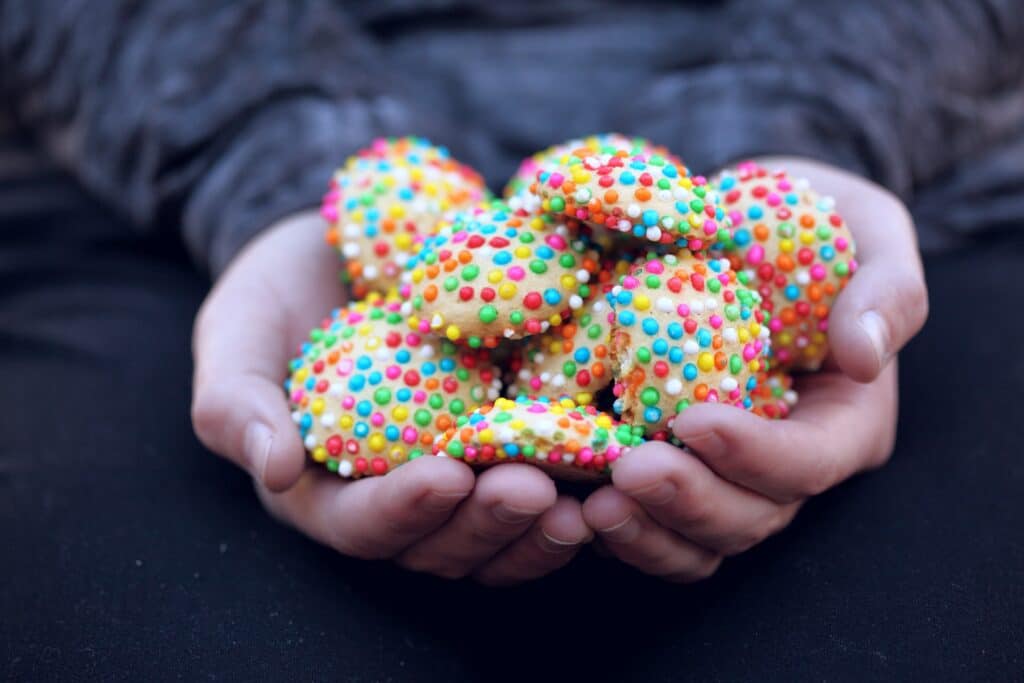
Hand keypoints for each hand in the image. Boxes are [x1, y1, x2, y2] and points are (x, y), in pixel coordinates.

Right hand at [191, 211, 589, 583]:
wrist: (345, 245)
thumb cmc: (274, 292)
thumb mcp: (235, 333)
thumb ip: (236, 402)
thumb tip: (274, 469)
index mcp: (326, 489)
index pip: (361, 525)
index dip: (403, 512)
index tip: (445, 476)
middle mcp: (397, 494)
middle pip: (443, 542)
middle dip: (488, 523)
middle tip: (534, 490)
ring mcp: (456, 469)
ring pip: (500, 527)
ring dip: (542, 524)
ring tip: (587, 499)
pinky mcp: (504, 436)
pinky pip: (544, 474)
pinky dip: (578, 480)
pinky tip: (614, 461)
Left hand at [582, 158, 928, 580]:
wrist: (741, 226)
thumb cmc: (817, 226)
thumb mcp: (872, 233)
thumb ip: (888, 290)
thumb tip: (865, 358)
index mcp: (844, 421)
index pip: (810, 462)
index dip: (756, 455)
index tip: (695, 421)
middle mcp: (785, 463)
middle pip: (748, 516)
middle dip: (689, 502)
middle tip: (629, 471)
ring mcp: (725, 474)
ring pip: (697, 538)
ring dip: (646, 532)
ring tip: (595, 508)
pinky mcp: (673, 467)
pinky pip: (651, 524)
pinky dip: (616, 527)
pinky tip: (570, 506)